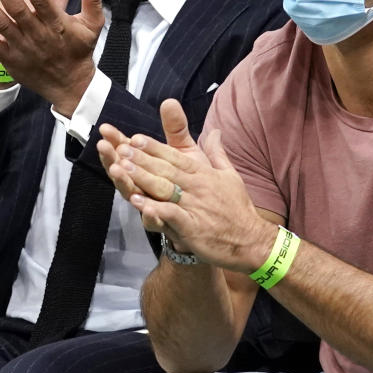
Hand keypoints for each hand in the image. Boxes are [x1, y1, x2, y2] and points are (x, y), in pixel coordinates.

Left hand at [0, 0, 103, 113]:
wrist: (70, 85)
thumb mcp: (92, 25)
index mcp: (57, 24)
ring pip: (2, 25)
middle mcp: (38, 35)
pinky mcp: (11, 59)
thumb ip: (92, 0)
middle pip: (18, 10)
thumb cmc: (80, 51)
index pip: (43, 1)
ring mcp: (23, 48)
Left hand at [97, 99, 275, 273]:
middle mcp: (198, 187)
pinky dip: (155, 208)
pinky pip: (171, 215)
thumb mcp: (230, 176)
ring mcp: (195, 207)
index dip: (155, 147)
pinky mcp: (193, 227)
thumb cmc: (239, 208)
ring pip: (165, 188)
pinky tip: (138, 202)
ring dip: (143, 177)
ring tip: (122, 168)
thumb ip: (218, 153)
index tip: (135, 138)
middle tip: (121, 148)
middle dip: (142, 158)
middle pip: (166, 169)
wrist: (251, 241)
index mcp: (204, 174)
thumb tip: (215, 131)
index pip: (175, 157)